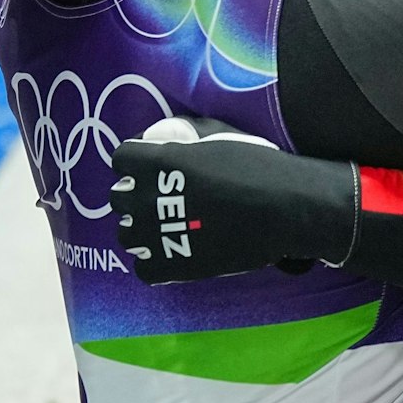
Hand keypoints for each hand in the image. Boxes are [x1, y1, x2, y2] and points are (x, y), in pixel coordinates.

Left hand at [111, 117, 356, 284]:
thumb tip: (163, 136)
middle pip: (119, 198)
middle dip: (136, 196)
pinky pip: (144, 269)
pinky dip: (156, 262)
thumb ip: (184, 133)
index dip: (135, 162)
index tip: (151, 167)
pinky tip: (175, 253)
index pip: (121, 158)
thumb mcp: (219, 133)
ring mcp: (157, 235)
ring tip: (166, 229)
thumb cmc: (256, 164)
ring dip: (142, 230)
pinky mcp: (171, 266)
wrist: (283, 208)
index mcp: (157, 161)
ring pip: (127, 235)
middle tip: (161, 198)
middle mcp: (148, 198)